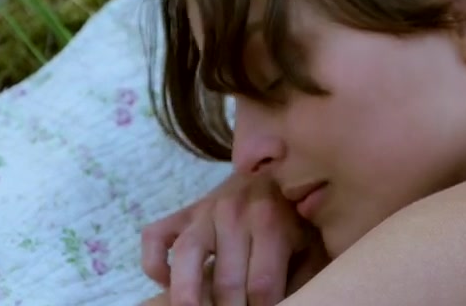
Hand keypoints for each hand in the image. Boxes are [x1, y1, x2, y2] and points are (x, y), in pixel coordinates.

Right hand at [141, 171, 326, 305]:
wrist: (275, 172)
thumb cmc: (296, 218)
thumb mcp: (311, 242)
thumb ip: (304, 274)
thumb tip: (296, 303)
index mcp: (271, 222)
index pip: (262, 285)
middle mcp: (234, 213)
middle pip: (226, 281)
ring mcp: (204, 211)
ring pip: (185, 257)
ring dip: (187, 293)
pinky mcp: (181, 213)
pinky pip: (155, 238)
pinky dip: (155, 263)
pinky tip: (167, 282)